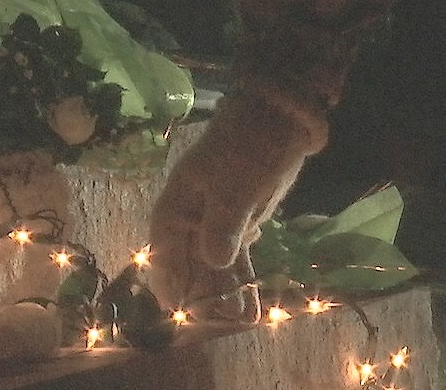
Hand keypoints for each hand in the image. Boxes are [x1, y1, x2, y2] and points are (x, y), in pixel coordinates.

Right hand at [148, 91, 326, 319]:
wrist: (281, 118)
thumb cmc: (249, 146)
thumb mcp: (235, 185)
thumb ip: (223, 225)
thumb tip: (213, 263)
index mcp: (179, 201)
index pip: (164, 247)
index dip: (167, 279)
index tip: (175, 310)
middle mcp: (192, 214)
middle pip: (188, 261)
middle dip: (199, 294)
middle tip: (211, 327)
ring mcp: (217, 219)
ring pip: (214, 264)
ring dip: (223, 292)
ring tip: (236, 323)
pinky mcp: (242, 221)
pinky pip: (238, 258)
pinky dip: (243, 280)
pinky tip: (251, 308)